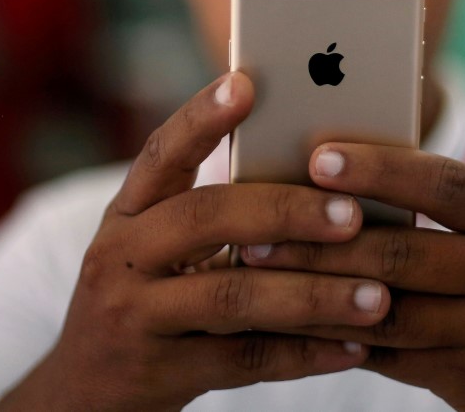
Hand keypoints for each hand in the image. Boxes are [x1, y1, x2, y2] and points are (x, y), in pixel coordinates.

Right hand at [0, 74, 390, 411]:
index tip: (247, 84)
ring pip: (233, 296)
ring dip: (313, 295)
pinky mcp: (159, 371)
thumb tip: (320, 182)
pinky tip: (353, 348)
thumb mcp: (160, 245)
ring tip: (377, 296)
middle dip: (285, 211)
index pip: (162, 153)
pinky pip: (244, 360)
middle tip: (352, 214)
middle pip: (205, 218)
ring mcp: (135, 315)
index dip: (201, 117)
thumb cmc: (147, 295)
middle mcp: (123, 255)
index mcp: (130, 212)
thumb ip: (217, 215)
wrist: (86, 387)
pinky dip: (305, 354)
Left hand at [241, 143, 464, 410]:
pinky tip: (290, 322)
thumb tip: (335, 178)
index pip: (443, 182)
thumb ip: (440, 209)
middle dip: (319, 241)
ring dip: (312, 293)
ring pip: (386, 309)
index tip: (317, 157)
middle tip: (253, 229)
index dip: (378, 169)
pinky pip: (388, 356)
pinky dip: (335, 338)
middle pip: (404, 251)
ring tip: (256, 272)